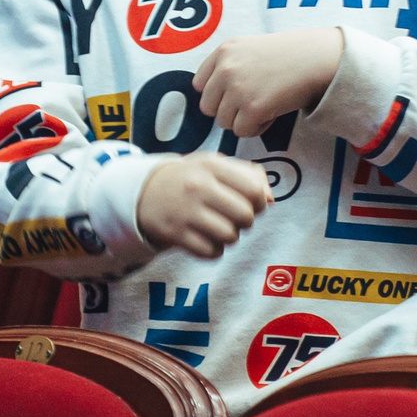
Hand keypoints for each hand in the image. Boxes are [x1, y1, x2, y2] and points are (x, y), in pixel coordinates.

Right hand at [136, 154, 270, 257]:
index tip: (252, 203)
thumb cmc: (191, 178)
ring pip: (230, 236)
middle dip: (246, 221)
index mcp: (212, 165)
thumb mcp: (216, 165)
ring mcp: (185, 211)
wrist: (145, 191)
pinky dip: (214, 250)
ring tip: (220, 227)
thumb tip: (271, 199)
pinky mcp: (175, 233)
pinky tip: (206, 238)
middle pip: (245, 216)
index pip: (254, 190)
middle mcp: (198, 186)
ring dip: (230, 236)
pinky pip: (211, 252)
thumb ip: (250, 175)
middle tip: (235, 217)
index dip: (260, 202)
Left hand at [193, 28, 343, 137]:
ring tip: (265, 106)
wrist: (317, 59)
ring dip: (243, 120)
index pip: (199, 85)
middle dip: (228, 111)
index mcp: (224, 51)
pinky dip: (257, 128)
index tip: (235, 95)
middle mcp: (225, 69)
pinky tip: (272, 113)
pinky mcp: (252, 108)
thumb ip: (228, 66)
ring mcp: (237, 89)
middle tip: (251, 104)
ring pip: (224, 122)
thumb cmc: (289, 55)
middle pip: (208, 107)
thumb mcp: (250, 48)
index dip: (217, 94)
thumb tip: (212, 97)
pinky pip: (242, 131)